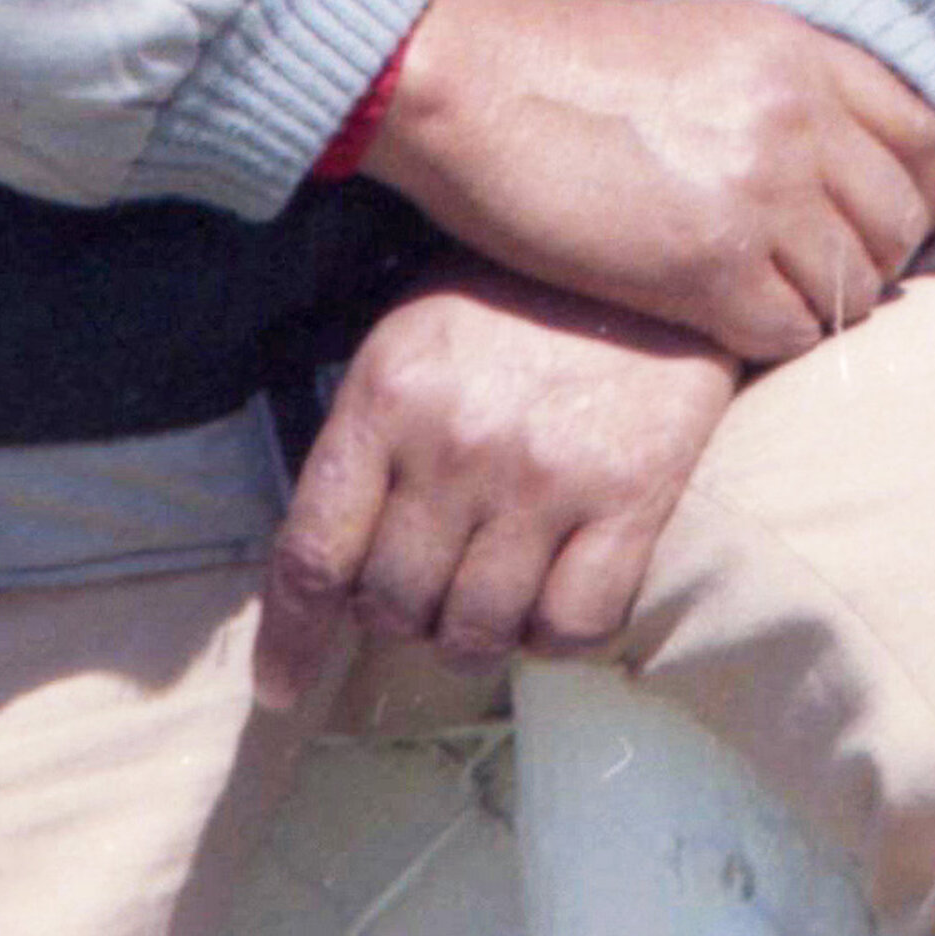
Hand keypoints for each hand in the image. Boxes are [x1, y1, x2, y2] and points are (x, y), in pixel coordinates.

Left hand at [254, 270, 739, 713]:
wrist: (651, 246)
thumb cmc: (516, 297)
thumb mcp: (412, 338)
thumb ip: (368, 439)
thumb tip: (333, 562)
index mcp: (387, 398)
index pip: (314, 554)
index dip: (291, 639)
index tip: (283, 689)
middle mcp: (458, 445)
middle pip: (394, 607)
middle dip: (400, 619)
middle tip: (426, 590)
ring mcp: (546, 477)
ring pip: (479, 631)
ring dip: (473, 637)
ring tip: (488, 599)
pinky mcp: (632, 497)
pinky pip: (574, 625)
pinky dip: (555, 636)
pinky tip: (553, 600)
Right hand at [355, 0, 934, 361]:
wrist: (461, 82)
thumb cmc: (550, 68)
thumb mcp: (694, 43)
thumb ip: (769, 92)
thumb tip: (816, 158)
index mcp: (796, 51)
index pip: (920, 137)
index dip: (915, 195)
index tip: (882, 228)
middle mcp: (797, 116)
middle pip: (900, 219)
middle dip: (872, 260)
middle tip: (819, 281)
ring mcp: (761, 190)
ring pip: (854, 286)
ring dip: (818, 307)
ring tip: (760, 303)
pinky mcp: (709, 264)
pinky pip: (790, 331)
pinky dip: (769, 340)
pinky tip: (721, 324)